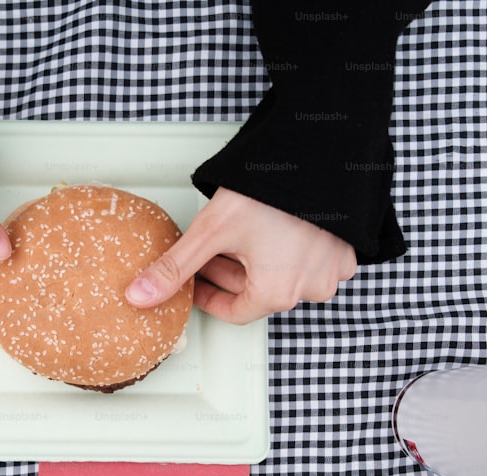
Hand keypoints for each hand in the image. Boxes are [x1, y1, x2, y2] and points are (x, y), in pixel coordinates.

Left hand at [125, 188, 356, 323]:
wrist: (320, 152)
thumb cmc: (270, 191)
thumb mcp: (211, 231)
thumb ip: (174, 268)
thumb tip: (140, 296)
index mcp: (278, 294)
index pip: (233, 311)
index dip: (207, 294)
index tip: (195, 278)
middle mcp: (310, 289)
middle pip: (256, 292)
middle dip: (229, 271)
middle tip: (212, 246)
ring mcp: (332, 270)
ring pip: (283, 275)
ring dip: (258, 259)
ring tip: (241, 231)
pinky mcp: (346, 249)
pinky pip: (312, 259)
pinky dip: (290, 248)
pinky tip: (275, 225)